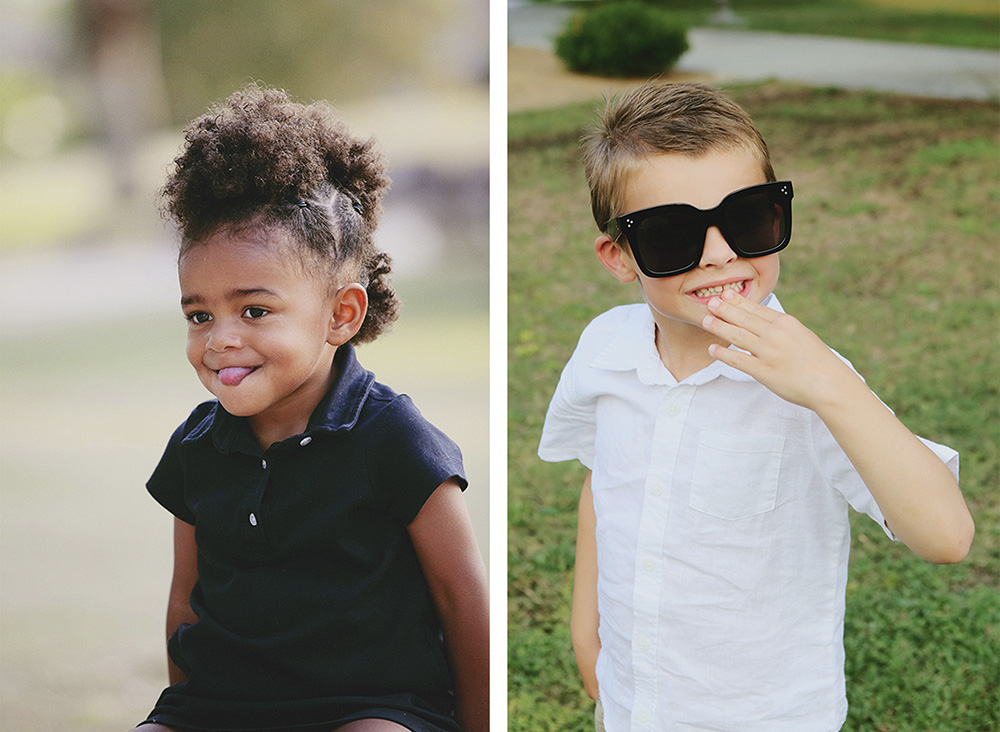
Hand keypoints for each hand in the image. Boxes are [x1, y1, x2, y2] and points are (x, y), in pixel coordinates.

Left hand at [702, 290, 858, 410]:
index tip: (725, 294)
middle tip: (709, 302)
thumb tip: (763, 322)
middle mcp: (776, 335)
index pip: (757, 309)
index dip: (738, 301)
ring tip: (706, 320)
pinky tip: (712, 348)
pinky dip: (723, 354)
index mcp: (786, 323)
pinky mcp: (764, 371)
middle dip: (724, 309)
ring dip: (719, 327)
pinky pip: (738, 360)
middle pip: (743, 319)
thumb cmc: (818, 362)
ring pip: (737, 336)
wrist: (830, 384)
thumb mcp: (802, 336)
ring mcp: (769, 353)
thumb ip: (782, 328)